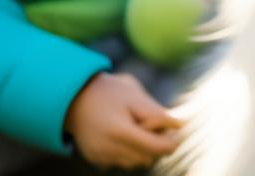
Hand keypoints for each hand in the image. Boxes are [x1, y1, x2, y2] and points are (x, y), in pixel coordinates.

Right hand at [64, 72, 182, 169]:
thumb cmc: (108, 92)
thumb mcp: (135, 95)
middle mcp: (109, 149)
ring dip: (144, 150)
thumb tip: (181, 126)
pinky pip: (122, 162)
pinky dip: (129, 152)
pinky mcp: (96, 160)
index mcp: (120, 131)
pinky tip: (122, 134)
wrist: (73, 97)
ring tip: (135, 128)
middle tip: (151, 124)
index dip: (171, 142)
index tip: (176, 133)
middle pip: (148, 158)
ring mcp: (101, 157)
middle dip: (156, 144)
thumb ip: (158, 113)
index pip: (156, 148)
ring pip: (137, 163)